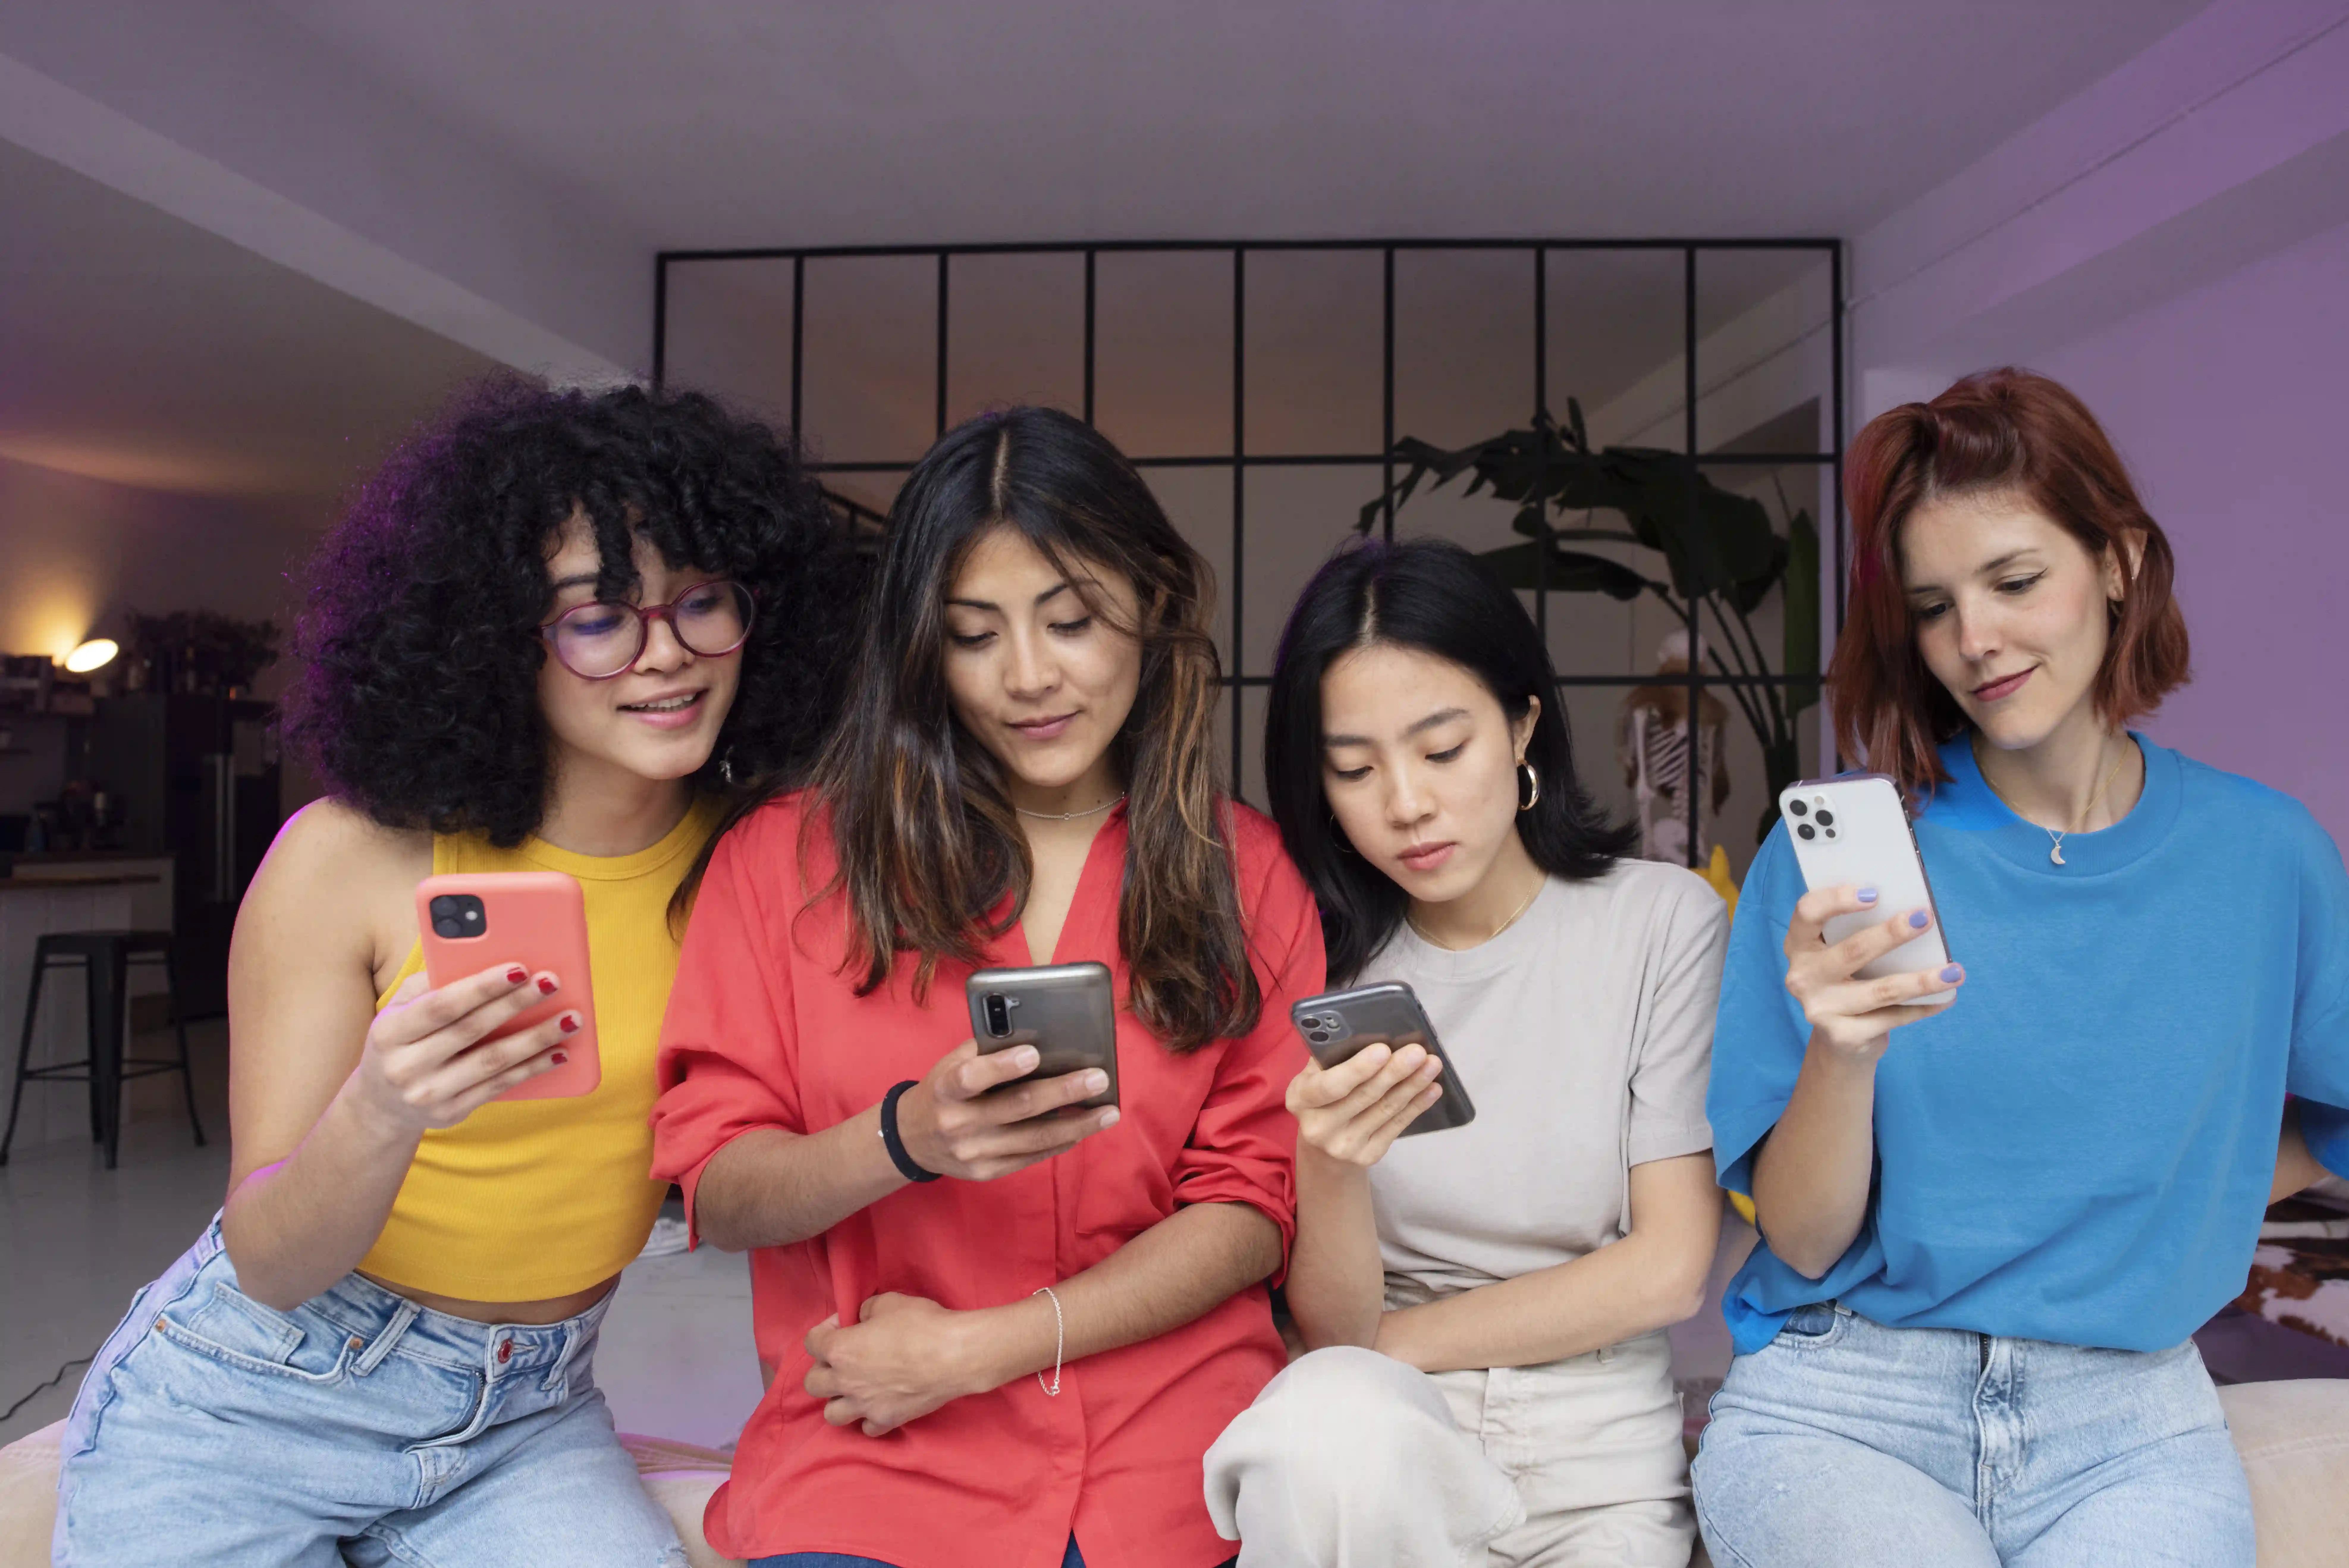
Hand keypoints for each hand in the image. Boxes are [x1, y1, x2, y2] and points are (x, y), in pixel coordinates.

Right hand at [348, 964, 578, 1135]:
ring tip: (571, 1019)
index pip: (442, 1004)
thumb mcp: (399, 1010)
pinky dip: (532, 1068)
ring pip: (492, 1061)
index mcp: (390, 1031)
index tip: (519, 968)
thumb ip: (430, 983)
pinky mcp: (452, 1112)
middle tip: (553, 982)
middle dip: (517, 1003)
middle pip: (472, 1029)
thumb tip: (476, 954)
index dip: (482, 986)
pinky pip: (499, 1086)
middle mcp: (406, 1065)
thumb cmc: (401, 1041)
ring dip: (536, 1038)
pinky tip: (559, 1053)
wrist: (380, 1106)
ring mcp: (429, 1092)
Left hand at [804, 1293, 985, 1435]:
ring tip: (855, 1389)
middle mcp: (846, 1381)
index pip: (811, 1342)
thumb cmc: (921, 1325)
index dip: (825, 1330)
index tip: (845, 1324)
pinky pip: (866, 1428)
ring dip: (839, 1400)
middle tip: (844, 1359)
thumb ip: (866, 1310)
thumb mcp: (889, 1302)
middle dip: (824, 1368)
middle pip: (813, 1383)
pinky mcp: (887, 1420)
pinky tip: (879, 1404)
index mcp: (841, 1350)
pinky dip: (868, 1418)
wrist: (954, 1355)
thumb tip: (862, 1319)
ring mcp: (865, 1405)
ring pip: (832, 1413)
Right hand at [893, 1039, 1117, 1180]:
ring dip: (1077, 1124)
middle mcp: (958, 1123)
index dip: (1003, 1066)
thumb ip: (987, 1051)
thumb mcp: (952, 1063)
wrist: (913, 1139)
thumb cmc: (943, 1089)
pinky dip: (1061, 1141)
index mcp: (946, 1089)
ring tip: (1109, 1111)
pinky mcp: (987, 1172)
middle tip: (1099, 1078)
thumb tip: (1041, 1037)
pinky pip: (1032, 1156)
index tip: (1034, 1053)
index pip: (971, 1077)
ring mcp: (974, 1152)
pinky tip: (1084, 1127)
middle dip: (1063, 1092)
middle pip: (1017, 1108)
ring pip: (1034, 1138)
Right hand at [1287, 1043, 1442, 1167]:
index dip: (1358, 1069)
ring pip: (1385, 1110)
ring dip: (1413, 1086)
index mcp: (1301, 1099)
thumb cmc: (1323, 1094)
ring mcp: (1343, 1146)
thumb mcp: (1315, 1075)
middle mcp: (1319, 1127)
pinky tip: (1431, 1089)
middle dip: (1395, 1072)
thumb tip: (1370, 1034)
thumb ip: (1333, 1057)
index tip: (1383, 1049)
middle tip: (1418, 1052)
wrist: (1323, 1146)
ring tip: (1432, 1065)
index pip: (1329, 1086)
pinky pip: (1397, 1126)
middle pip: (1364, 1096)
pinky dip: (1417, 1106)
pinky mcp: (1367, 1156)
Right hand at [1784, 885, 1961, 1061]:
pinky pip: (1893, 1017)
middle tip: (1925, 919)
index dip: (1837, 900)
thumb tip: (1912, 913)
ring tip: (1954, 971)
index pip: (1807, 913)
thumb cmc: (1847, 983)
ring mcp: (1821, 1009)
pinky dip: (1924, 1007)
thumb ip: (1857, 933)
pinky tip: (1946, 998)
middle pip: (1852, 951)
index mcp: (1799, 946)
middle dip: (1892, 933)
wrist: (1839, 1042)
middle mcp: (1802, 977)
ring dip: (1922, 980)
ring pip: (1881, 990)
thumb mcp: (1840, 955)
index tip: (1874, 893)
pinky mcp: (1844, 1036)